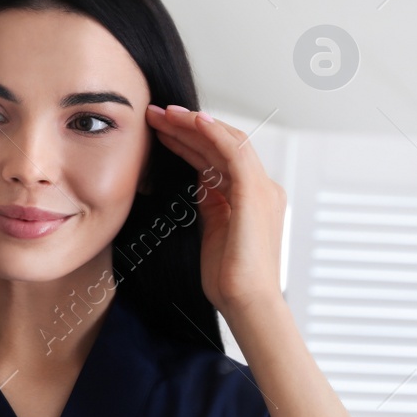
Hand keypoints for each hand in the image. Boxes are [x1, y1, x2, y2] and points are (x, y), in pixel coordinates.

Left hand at [146, 104, 285, 316]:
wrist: (246, 302)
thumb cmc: (228, 277)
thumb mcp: (212, 230)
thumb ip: (209, 203)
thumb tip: (197, 180)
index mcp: (251, 197)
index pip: (219, 157)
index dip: (190, 140)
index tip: (161, 130)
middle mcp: (261, 188)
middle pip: (222, 144)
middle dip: (187, 126)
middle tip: (155, 113)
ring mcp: (261, 189)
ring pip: (226, 142)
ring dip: (193, 125)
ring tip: (161, 115)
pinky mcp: (255, 195)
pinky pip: (234, 153)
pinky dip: (214, 134)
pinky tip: (192, 121)